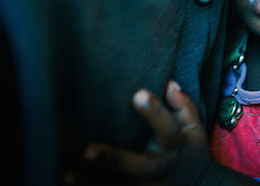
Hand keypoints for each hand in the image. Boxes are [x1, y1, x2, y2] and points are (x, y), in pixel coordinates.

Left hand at [68, 81, 210, 184]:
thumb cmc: (189, 152)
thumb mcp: (194, 129)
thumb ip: (184, 106)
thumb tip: (170, 84)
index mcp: (175, 148)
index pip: (167, 128)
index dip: (155, 112)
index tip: (138, 94)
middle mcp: (160, 169)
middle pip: (139, 166)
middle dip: (113, 159)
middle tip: (86, 150)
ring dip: (91, 183)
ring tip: (65, 174)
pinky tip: (65, 185)